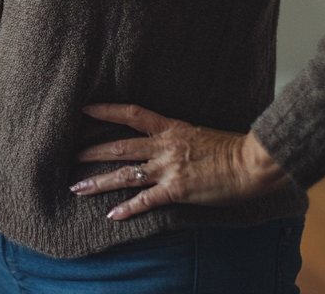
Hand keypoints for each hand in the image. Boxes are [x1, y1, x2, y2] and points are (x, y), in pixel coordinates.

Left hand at [71, 103, 289, 220]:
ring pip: (125, 174)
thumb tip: (163, 140)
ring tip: (77, 187)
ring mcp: (169, 169)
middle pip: (119, 146)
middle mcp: (164, 146)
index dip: (107, 110)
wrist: (253, 162)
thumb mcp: (199, 133)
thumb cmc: (233, 148)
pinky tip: (111, 215)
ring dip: (99, 181)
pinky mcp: (177, 190)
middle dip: (92, 151)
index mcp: (171, 127)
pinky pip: (146, 201)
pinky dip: (127, 208)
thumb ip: (178, 137)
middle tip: (70, 155)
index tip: (85, 109)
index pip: (132, 113)